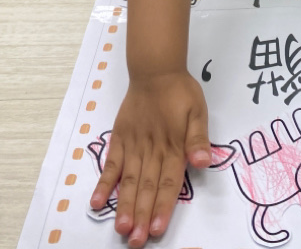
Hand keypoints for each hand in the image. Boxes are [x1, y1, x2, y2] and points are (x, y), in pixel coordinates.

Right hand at [91, 72, 210, 246]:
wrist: (155, 69)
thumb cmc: (180, 92)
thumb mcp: (198, 111)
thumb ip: (199, 139)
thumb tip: (204, 163)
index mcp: (173, 145)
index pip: (169, 181)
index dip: (163, 206)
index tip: (157, 228)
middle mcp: (152, 149)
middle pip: (147, 186)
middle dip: (142, 215)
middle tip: (136, 241)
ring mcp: (133, 145)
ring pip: (129, 180)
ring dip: (125, 205)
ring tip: (121, 229)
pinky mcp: (120, 139)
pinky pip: (111, 164)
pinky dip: (104, 183)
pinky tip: (97, 203)